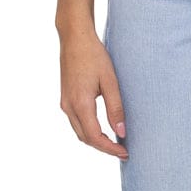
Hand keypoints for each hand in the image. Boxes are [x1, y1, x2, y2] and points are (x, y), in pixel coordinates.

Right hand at [59, 29, 128, 158]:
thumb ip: (116, 108)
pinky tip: (103, 128)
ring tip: (115, 142)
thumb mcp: (110, 81)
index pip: (94, 137)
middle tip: (123, 150)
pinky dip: (89, 130)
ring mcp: (65, 103)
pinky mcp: (65, 98)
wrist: (74, 39)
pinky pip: (76, 122)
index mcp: (80, 103)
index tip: (125, 152)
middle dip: (104, 148)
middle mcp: (69, 106)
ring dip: (96, 140)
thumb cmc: (94, 56)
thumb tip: (121, 132)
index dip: (110, 148)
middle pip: (85, 138)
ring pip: (79, 132)